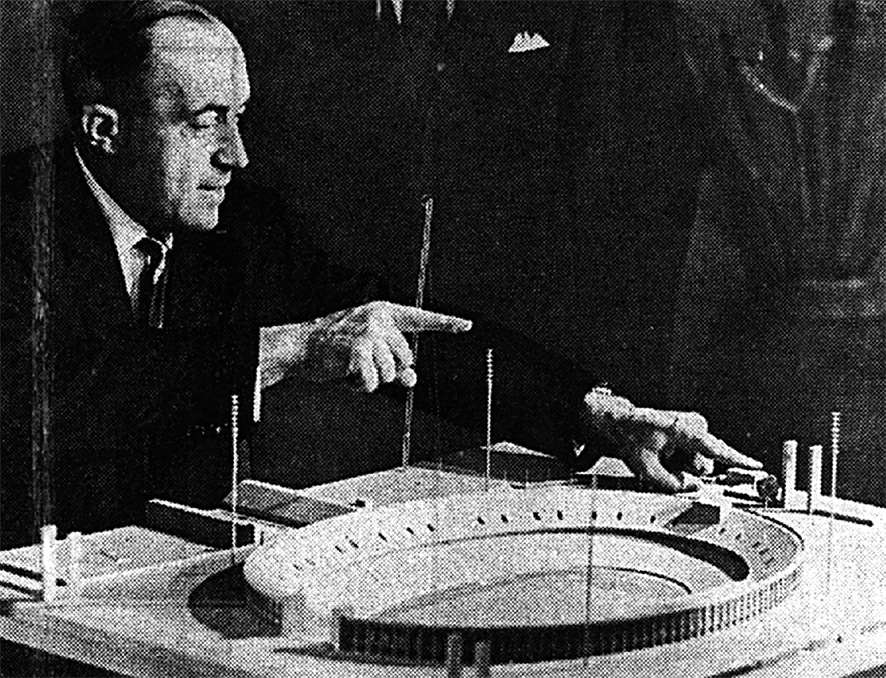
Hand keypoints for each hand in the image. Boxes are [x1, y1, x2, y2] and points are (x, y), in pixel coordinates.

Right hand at [259, 301, 471, 391]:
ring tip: (353, 370)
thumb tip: (411, 378)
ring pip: (392, 372)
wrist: (302, 346)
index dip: (445, 323)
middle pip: (406, 357)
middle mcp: (379, 319)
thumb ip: (393, 362)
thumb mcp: (369, 351)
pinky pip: (375, 381)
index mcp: (384, 313)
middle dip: (389, 370)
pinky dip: (363, 386)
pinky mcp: (358, 349)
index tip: (466, 325)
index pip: (420, 318)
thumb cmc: (335, 348)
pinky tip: (349, 377)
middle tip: (364, 366)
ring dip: (374, 380)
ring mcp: (369, 332)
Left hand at [581, 388, 761, 491]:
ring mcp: (695, 427)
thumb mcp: (645, 469)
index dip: (738, 461)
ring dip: (681, 465)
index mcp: (685, 430)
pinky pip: (694, 456)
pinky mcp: (694, 432)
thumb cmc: (632, 439)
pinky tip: (665, 452)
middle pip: (703, 465)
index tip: (757, 467)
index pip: (717, 449)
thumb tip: (692, 487)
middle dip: (685, 471)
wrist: (624, 424)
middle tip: (662, 463)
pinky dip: (680, 459)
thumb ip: (671, 483)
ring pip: (698, 463)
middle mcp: (695, 425)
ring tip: (661, 456)